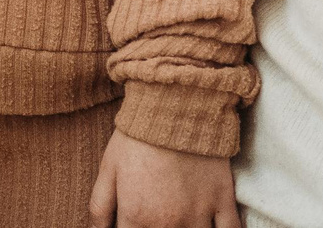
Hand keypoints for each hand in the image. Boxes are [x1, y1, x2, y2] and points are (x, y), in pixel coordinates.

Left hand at [87, 130, 240, 227]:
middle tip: (154, 217)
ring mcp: (199, 215)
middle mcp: (169, 223)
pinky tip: (210, 227)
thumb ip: (100, 207)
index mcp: (138, 217)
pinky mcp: (222, 201)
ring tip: (180, 221)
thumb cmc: (137, 137)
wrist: (175, 106)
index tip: (133, 223)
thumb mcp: (108, 168)